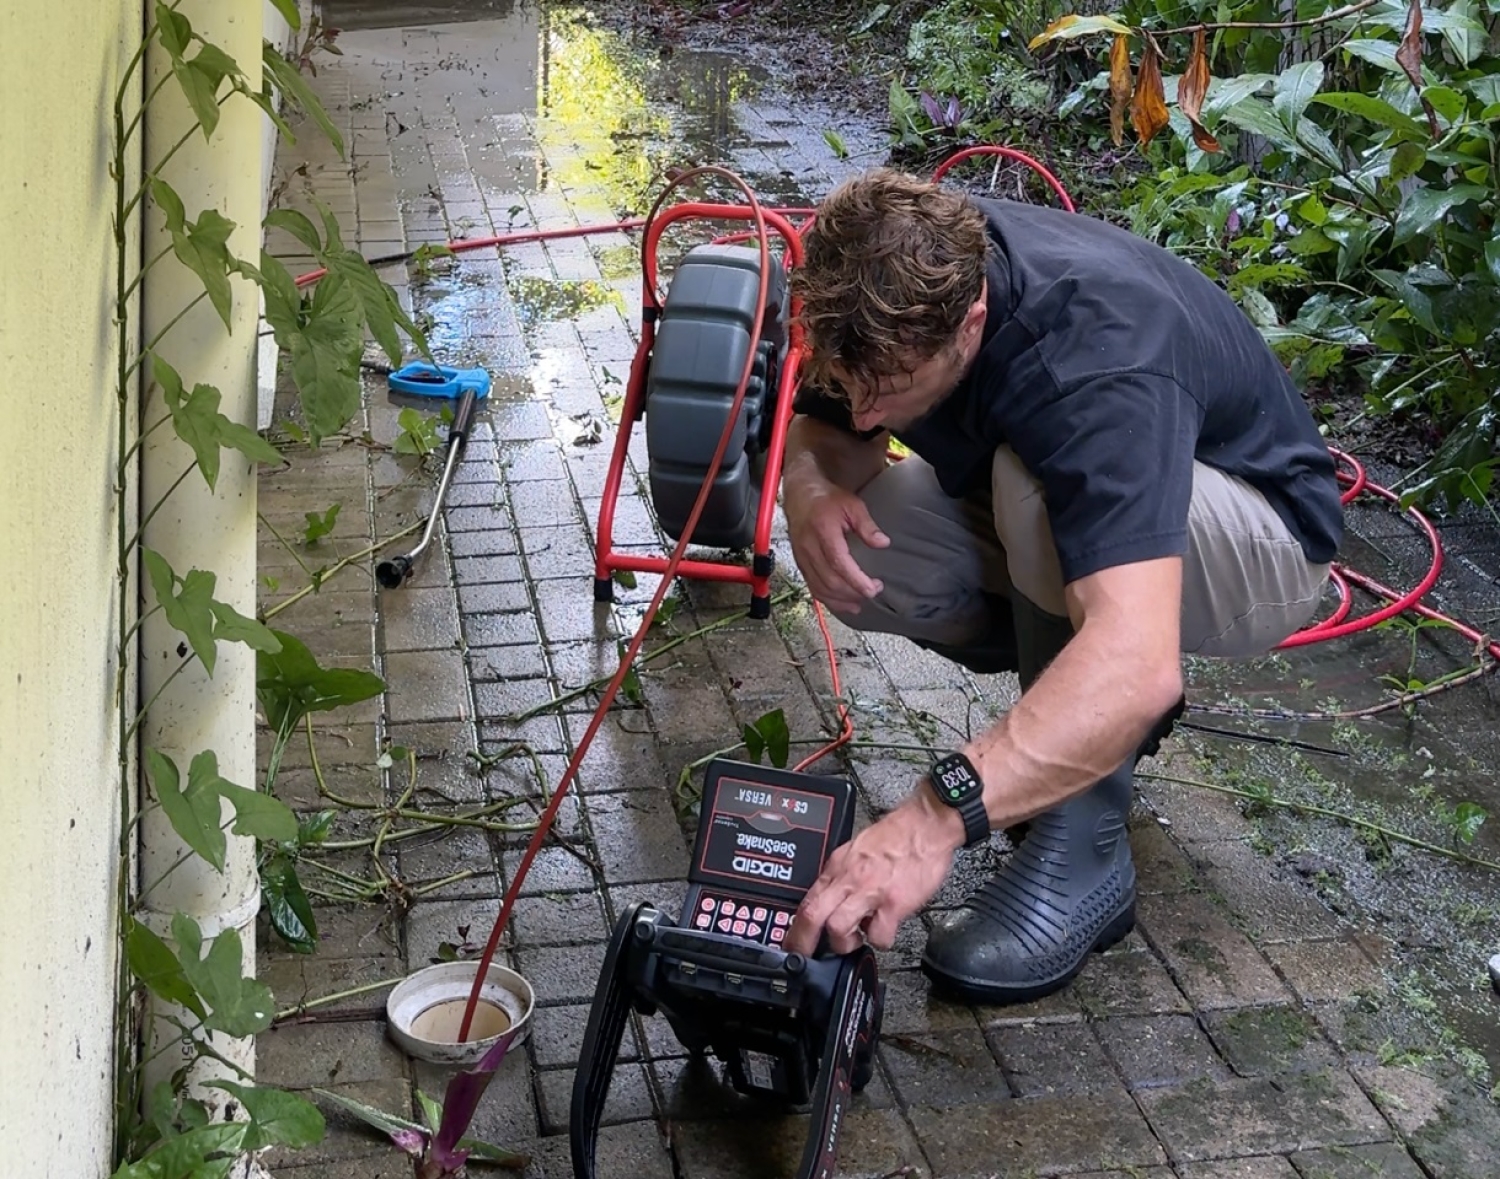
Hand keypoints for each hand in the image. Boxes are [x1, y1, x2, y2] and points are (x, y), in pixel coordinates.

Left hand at [783, 785, 964, 954]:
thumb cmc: (896, 837)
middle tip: (806, 958)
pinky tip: (885, 930)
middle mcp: (848, 879)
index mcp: (837, 867)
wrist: (924, 825)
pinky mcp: (893, 903)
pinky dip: (880, 940)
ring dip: (844, 944)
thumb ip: (842, 876)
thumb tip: (833, 898)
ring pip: (838, 928)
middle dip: (803, 942)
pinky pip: (879, 935)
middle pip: (812, 915)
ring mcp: (870, 892)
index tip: (792, 944)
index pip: (806, 900)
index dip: (795, 927)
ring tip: (856, 940)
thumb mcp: (855, 850)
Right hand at [784, 483, 889, 614]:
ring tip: (860, 603)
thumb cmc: (826, 500)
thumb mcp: (852, 505)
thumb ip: (867, 526)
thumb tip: (883, 543)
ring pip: (820, 588)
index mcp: (823, 531)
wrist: (800, 496)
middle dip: (853, 592)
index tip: (873, 588)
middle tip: (873, 591)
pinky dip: (828, 599)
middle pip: (830, 580)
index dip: (856, 580)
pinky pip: (812, 587)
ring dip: (841, 600)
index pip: (839, 563)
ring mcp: (802, 558)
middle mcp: (809, 547)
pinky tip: (843, 603)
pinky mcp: (800, 564)